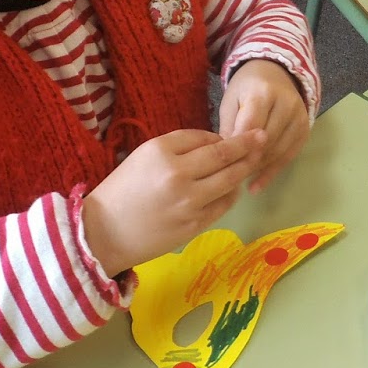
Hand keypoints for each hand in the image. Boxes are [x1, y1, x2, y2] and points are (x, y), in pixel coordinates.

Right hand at [81, 128, 264, 275]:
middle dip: (248, 145)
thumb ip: (179, 145)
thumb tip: (216, 143)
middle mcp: (179, 175)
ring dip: (245, 168)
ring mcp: (189, 203)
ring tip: (255, 159)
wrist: (104, 233)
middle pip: (224, 157)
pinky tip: (234, 187)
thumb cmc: (122, 190)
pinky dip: (232, 193)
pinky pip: (223, 204)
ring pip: (230, 180)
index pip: (205, 138)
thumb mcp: (144, 156)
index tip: (239, 133)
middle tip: (263, 137)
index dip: (225, 136)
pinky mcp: (195, 225)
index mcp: (162, 153)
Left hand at [218, 60, 310, 193]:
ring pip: (278, 151)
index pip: (251, 125)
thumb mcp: (231, 101)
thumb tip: (226, 158)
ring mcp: (299, 117)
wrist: (276, 72)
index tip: (224, 166)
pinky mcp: (305, 129)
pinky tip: (257, 185)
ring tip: (240, 183)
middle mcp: (286, 104)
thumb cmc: (247, 88)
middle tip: (228, 179)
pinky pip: (290, 155)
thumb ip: (229, 127)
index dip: (239, 147)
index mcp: (263, 92)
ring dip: (259, 169)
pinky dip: (273, 172)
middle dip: (247, 161)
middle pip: (267, 141)